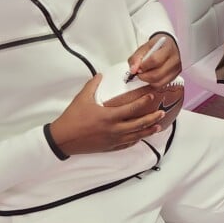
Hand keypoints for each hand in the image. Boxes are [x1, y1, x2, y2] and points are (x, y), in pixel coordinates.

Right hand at [48, 74, 165, 155]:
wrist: (62, 139)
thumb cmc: (72, 118)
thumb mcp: (82, 98)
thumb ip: (93, 85)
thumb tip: (101, 75)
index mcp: (109, 116)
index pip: (132, 109)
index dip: (144, 102)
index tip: (152, 96)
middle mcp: (114, 129)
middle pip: (138, 124)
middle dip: (152, 118)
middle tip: (161, 113)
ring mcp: (112, 140)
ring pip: (135, 136)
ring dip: (147, 131)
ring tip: (157, 127)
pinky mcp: (109, 147)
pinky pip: (126, 144)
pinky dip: (135, 140)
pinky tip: (140, 137)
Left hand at [127, 35, 180, 87]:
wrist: (171, 46)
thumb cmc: (159, 46)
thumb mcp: (146, 46)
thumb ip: (137, 57)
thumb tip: (133, 70)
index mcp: (168, 48)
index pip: (155, 60)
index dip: (143, 66)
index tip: (137, 67)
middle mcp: (175, 60)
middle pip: (157, 74)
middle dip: (143, 76)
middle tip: (139, 72)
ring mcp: (176, 70)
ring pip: (158, 82)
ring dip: (147, 81)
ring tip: (145, 74)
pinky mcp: (175, 77)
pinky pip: (161, 85)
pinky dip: (153, 83)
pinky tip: (151, 76)